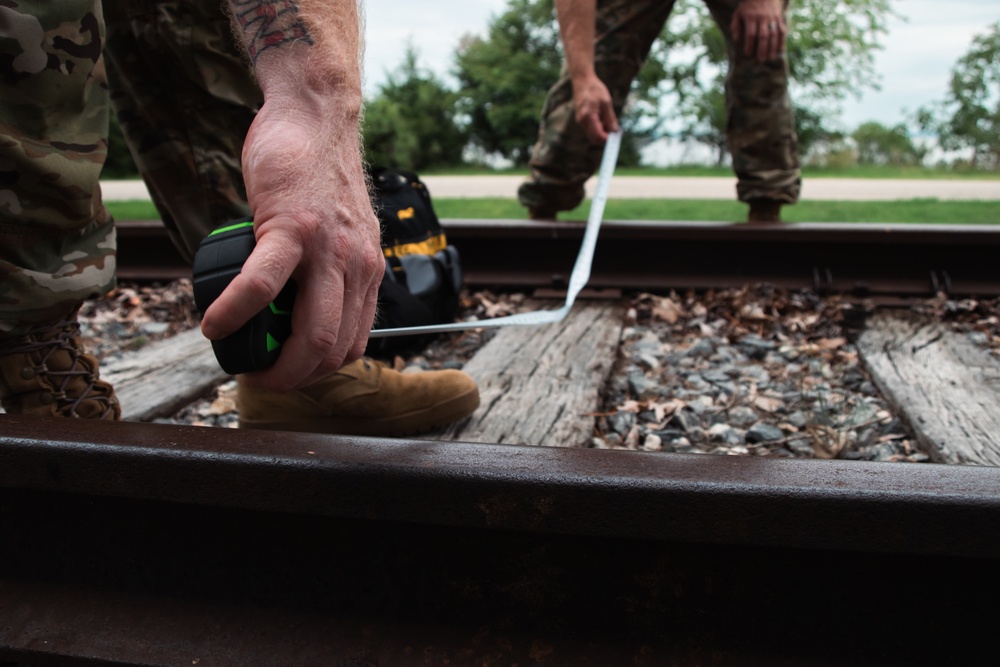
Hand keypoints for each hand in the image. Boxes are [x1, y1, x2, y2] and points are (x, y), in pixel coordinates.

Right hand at [200, 89, 382, 390]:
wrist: (317, 117)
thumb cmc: (318, 175)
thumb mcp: (345, 232)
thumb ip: (333, 269)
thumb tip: (301, 306)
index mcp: (367, 272)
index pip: (354, 344)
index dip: (318, 371)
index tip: (287, 373)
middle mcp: (356, 266)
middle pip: (333, 349)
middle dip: (295, 378)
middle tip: (261, 379)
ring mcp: (326, 249)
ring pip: (310, 332)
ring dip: (273, 362)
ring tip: (241, 363)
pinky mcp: (289, 227)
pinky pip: (260, 286)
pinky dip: (233, 313)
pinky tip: (213, 323)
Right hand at [573, 73, 618, 143]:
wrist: (582, 81)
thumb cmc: (595, 89)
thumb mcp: (606, 102)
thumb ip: (610, 118)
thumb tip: (615, 131)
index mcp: (588, 116)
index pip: (598, 136)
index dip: (608, 139)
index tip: (617, 136)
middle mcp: (582, 121)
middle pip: (594, 139)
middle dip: (605, 138)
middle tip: (615, 131)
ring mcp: (580, 121)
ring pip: (592, 135)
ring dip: (602, 133)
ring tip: (610, 122)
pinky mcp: (581, 120)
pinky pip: (590, 130)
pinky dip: (598, 129)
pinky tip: (604, 121)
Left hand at [731, 0, 786, 61]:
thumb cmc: (748, 6)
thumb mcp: (738, 13)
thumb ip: (735, 26)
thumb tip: (736, 40)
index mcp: (751, 17)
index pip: (751, 33)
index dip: (749, 44)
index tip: (748, 54)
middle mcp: (763, 18)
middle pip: (763, 35)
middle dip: (762, 49)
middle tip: (760, 60)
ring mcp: (772, 18)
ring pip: (774, 34)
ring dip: (772, 47)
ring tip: (770, 58)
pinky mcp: (779, 18)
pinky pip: (782, 30)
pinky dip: (782, 40)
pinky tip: (780, 50)